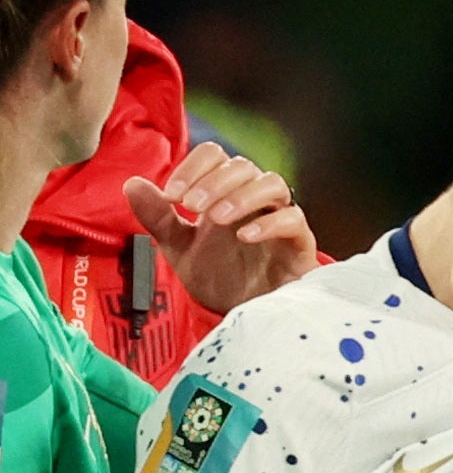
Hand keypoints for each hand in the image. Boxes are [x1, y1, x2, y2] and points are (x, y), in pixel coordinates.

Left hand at [124, 141, 318, 312]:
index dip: (192, 167)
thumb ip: (158, 218)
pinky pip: (293, 219)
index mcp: (225, 194)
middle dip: (213, 182)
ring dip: (241, 195)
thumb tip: (132, 184)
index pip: (215, 156)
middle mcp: (255, 201)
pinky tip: (244, 236)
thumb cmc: (219, 280)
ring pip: (272, 183)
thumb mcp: (179, 249)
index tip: (172, 196)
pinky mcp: (299, 243)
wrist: (242, 317)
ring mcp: (279, 219)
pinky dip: (269, 223)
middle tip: (191, 206)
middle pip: (243, 165)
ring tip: (217, 218)